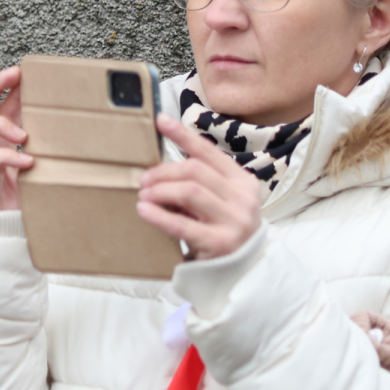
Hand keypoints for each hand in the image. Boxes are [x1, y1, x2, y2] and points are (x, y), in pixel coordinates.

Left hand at [137, 115, 262, 259]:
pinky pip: (183, 224)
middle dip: (163, 172)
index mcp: (242, 181)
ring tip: (143, 196)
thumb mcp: (221, 201)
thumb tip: (158, 167)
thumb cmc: (224, 229)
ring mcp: (235, 221)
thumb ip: (201, 183)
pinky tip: (143, 210)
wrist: (245, 269)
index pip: (209, 152)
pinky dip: (159, 215)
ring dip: (160, 190)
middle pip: (195, 171)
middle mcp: (243, 198)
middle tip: (143, 180)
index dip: (183, 135)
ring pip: (190, 191)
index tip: (160, 121)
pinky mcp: (221, 243)